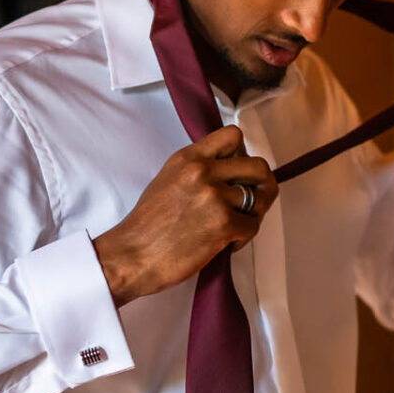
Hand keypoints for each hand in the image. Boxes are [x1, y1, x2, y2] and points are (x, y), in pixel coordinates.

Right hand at [92, 126, 274, 306]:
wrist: (131, 256)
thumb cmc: (147, 226)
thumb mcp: (168, 179)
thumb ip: (198, 169)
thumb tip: (231, 171)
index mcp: (188, 158)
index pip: (233, 136)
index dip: (243, 154)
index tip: (238, 172)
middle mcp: (202, 171)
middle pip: (259, 166)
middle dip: (262, 186)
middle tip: (252, 202)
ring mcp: (214, 197)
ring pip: (260, 198)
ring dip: (254, 215)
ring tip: (236, 226)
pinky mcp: (222, 223)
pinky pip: (253, 226)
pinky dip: (244, 238)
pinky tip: (227, 243)